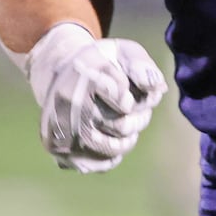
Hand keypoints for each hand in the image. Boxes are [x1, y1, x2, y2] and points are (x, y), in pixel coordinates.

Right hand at [26, 22, 166, 172]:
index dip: (135, 99)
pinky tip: (106, 136)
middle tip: (135, 108)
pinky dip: (111, 154)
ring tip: (125, 122)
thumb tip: (158, 88)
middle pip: (121, 126)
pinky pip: (99, 163)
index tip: (126, 91)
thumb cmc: (101, 64)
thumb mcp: (123, 53)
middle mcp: (68, 101)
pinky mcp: (58, 148)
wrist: (60, 74)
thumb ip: (142, 66)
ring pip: (111, 149)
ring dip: (126, 139)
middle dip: (138, 119)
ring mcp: (60, 127)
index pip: (125, 101)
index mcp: (85, 72)